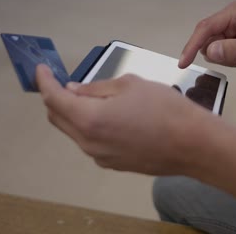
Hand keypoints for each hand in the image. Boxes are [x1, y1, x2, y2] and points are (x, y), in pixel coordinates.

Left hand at [36, 64, 213, 174]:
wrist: (193, 144)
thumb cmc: (165, 108)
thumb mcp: (130, 85)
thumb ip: (96, 88)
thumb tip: (75, 90)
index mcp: (89, 119)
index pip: (54, 99)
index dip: (44, 82)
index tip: (42, 70)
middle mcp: (88, 143)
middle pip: (58, 118)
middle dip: (55, 97)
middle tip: (63, 81)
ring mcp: (100, 157)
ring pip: (74, 131)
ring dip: (73, 113)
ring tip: (88, 96)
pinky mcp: (113, 164)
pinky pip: (91, 142)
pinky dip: (88, 126)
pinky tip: (106, 116)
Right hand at [180, 0, 235, 70]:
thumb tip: (210, 51)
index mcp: (235, 12)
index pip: (205, 28)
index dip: (192, 45)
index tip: (183, 62)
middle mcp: (230, 16)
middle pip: (205, 38)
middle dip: (216, 53)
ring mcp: (230, 27)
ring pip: (210, 46)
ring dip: (223, 57)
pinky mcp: (231, 37)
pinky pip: (218, 51)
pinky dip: (227, 59)